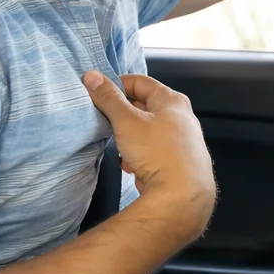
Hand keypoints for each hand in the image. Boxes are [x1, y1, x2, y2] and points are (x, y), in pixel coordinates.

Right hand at [83, 71, 215, 239]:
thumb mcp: (126, 121)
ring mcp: (182, 141)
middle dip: (122, 115)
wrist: (181, 197)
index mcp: (172, 101)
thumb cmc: (158, 153)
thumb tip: (91, 76)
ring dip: (129, 138)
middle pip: (143, 106)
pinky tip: (132, 166)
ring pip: (146, 131)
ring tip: (121, 149)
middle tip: (106, 122)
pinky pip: (152, 151)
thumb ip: (108, 98)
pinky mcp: (179, 162)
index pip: (139, 82)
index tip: (98, 94)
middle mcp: (182, 118)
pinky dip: (139, 155)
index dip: (116, 85)